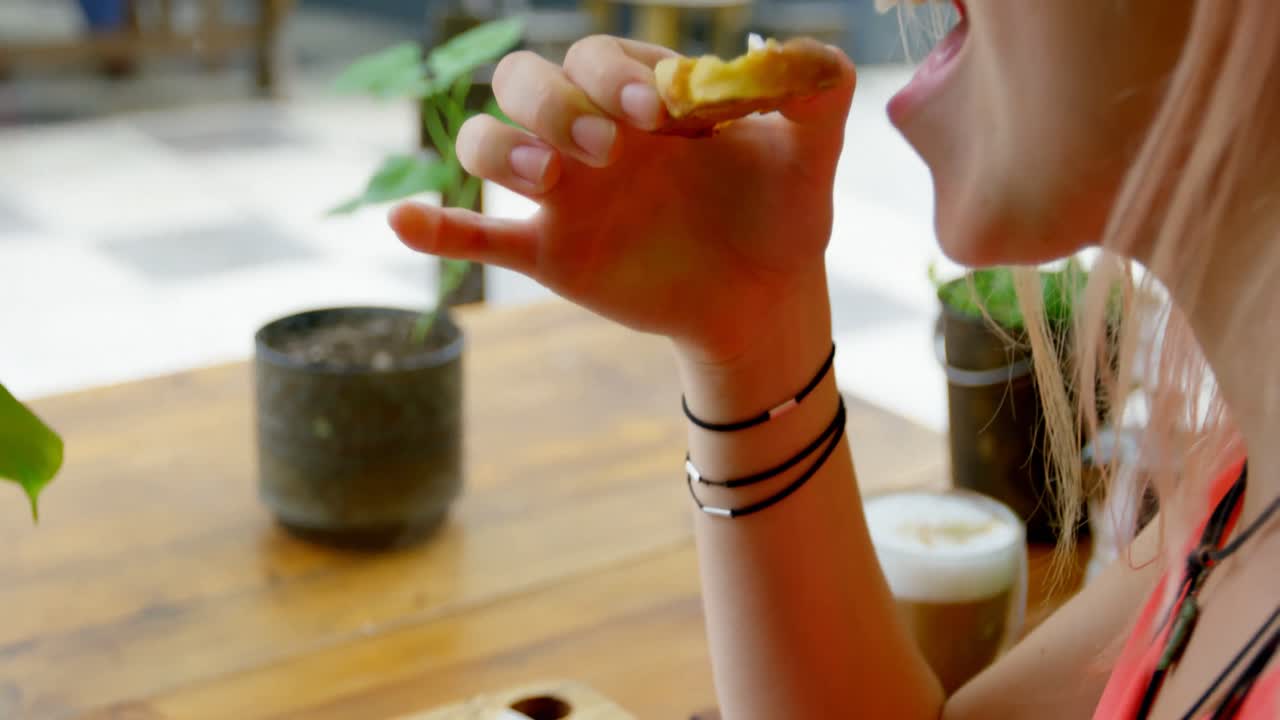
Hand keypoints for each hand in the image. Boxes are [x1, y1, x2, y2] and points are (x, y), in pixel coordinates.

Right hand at [389, 35, 855, 365]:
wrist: (764, 297)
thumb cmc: (782, 214)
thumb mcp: (811, 150)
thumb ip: (816, 90)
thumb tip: (807, 55)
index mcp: (641, 96)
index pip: (597, 57)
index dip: (612, 74)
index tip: (656, 115)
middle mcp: (590, 132)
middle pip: (524, 81)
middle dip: (551, 103)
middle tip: (605, 151)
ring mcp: (563, 193)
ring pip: (485, 146)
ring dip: (498, 149)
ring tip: (547, 179)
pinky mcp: (549, 251)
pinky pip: (478, 234)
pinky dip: (437, 227)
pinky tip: (405, 222)